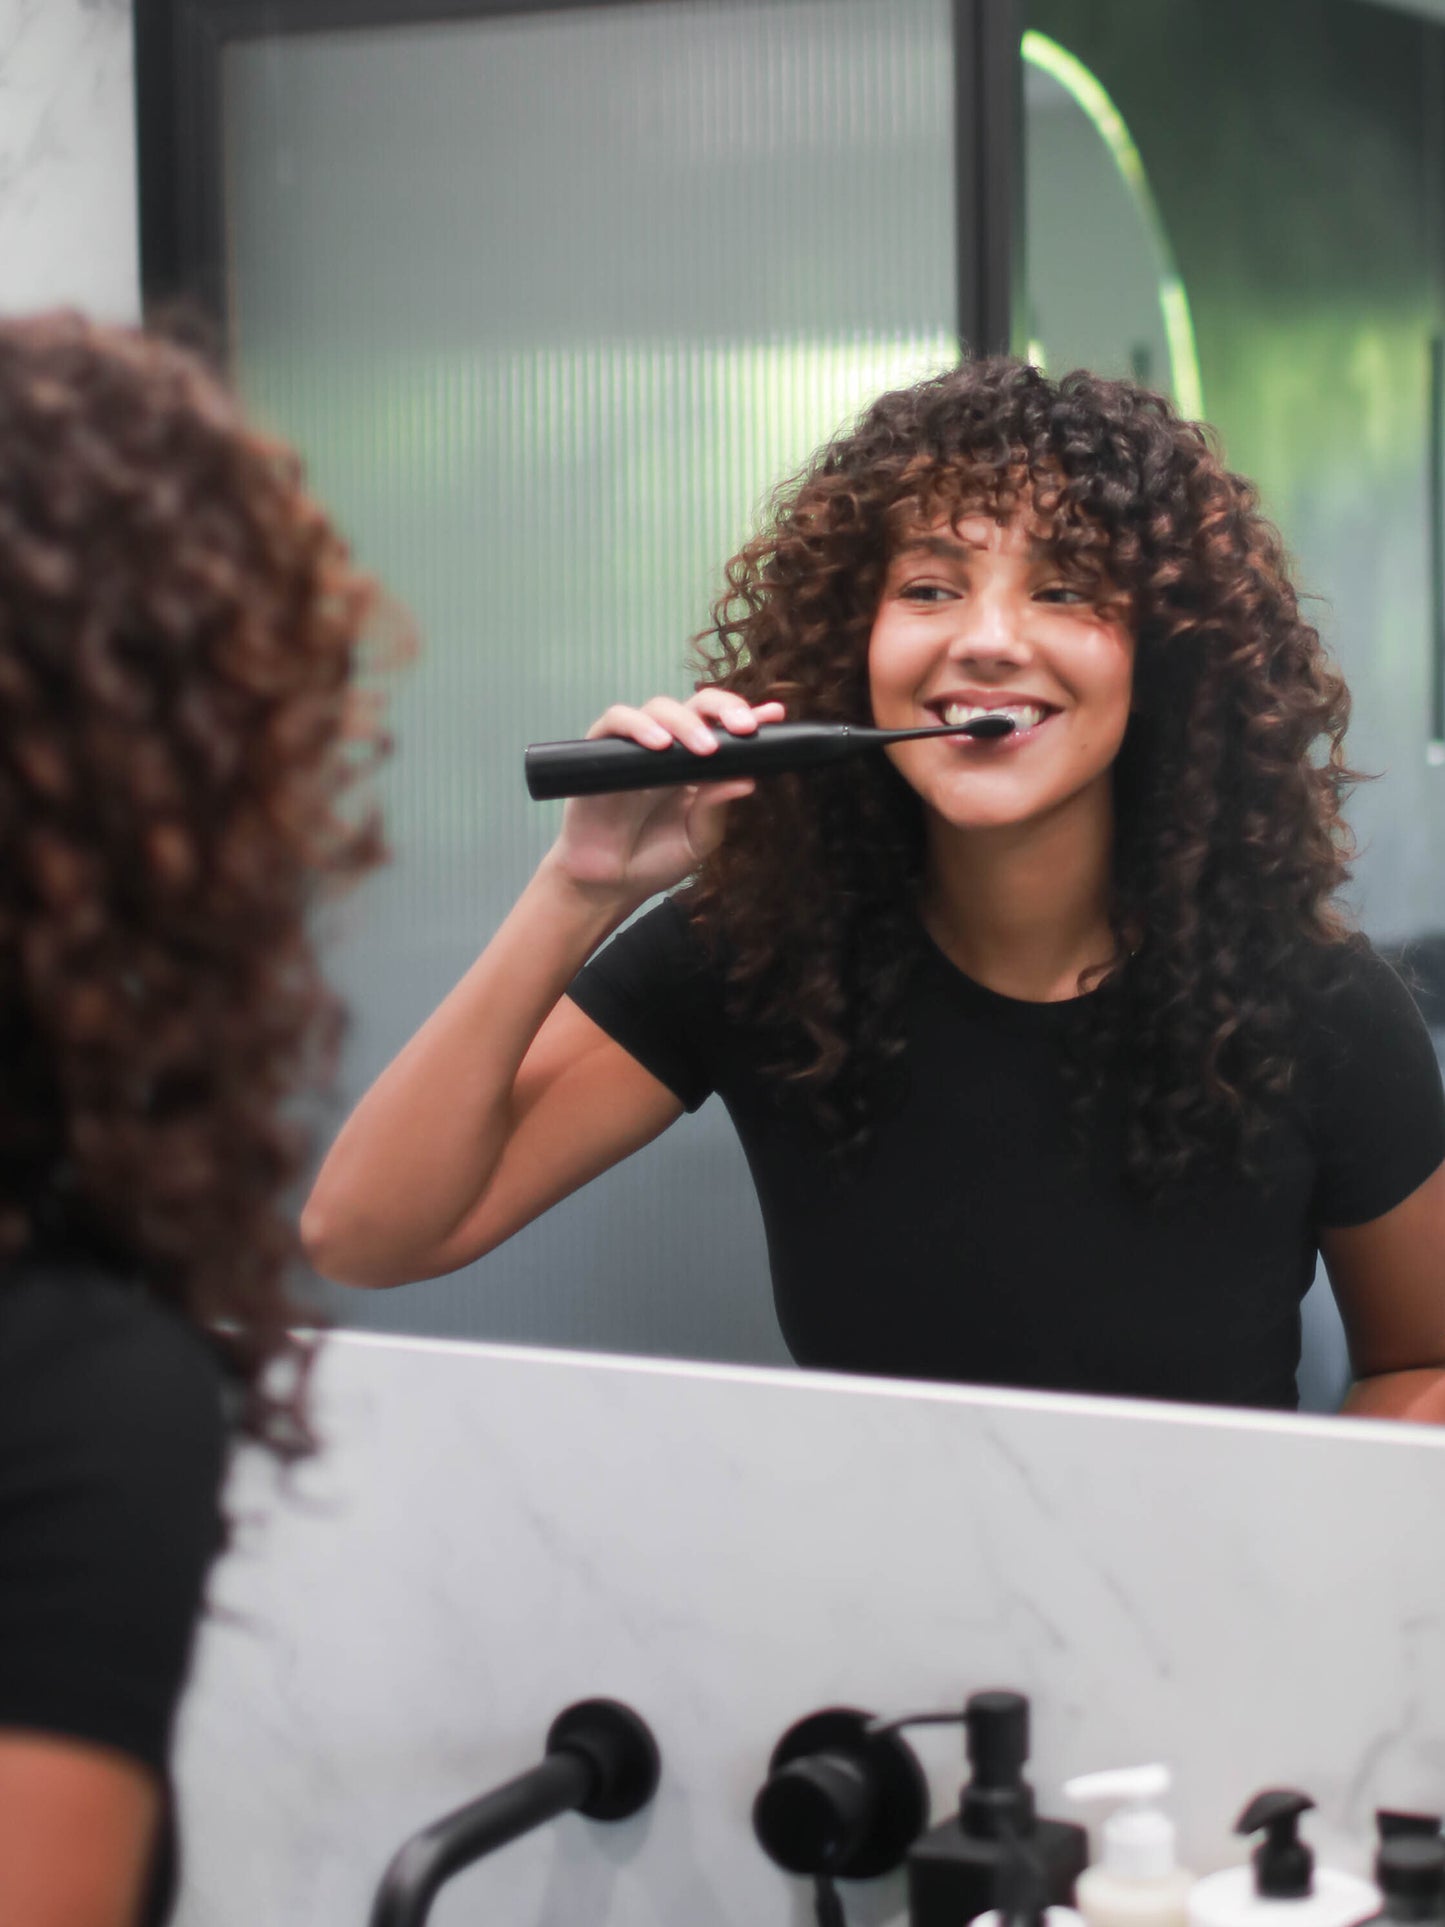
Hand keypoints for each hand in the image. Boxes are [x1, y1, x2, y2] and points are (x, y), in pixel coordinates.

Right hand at [548, 690, 785, 903]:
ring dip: (686, 722)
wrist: (608, 885)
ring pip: (659, 708)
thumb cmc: (653, 859)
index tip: (775, 716)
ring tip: (705, 749)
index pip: (723, 729)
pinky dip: (638, 726)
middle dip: (725, 708)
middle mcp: (669, 749)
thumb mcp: (697, 840)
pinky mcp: (601, 753)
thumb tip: (747, 780)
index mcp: (697, 766)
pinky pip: (615, 722)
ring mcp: (635, 748)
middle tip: (744, 728)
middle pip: (696, 706)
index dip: (747, 716)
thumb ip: (716, 808)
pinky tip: (658, 745)